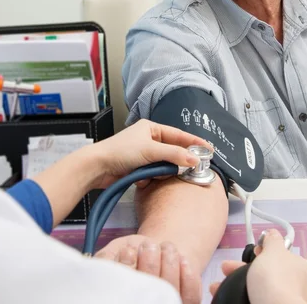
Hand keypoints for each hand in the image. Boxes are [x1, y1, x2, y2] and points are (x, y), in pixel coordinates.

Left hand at [89, 119, 210, 188]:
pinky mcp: (138, 168)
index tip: (209, 150)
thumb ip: (174, 154)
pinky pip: (153, 174)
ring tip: (154, 174)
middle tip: (190, 168)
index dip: (194, 143)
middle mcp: (148, 139)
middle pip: (172, 151)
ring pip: (163, 165)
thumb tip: (194, 160)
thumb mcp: (151, 150)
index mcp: (151, 128)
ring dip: (161, 172)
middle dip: (176, 161)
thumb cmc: (121, 152)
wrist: (97, 167)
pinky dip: (151, 178)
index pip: (178, 134)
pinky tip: (143, 179)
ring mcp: (143, 154)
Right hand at [95, 234, 200, 303]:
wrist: (153, 250)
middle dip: (149, 265)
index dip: (128, 268)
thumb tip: (104, 265)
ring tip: (164, 247)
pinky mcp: (185, 302)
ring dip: (169, 264)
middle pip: (150, 291)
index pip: (125, 291)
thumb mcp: (111, 252)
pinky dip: (189, 276)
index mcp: (123, 296)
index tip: (128, 251)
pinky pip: (191, 295)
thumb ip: (104, 259)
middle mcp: (143, 303)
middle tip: (148, 246)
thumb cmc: (129, 253)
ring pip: (170, 292)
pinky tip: (181, 259)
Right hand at [209, 230, 306, 303]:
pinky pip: (256, 299)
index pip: (284, 257)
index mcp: (303, 269)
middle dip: (245, 269)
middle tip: (226, 268)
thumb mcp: (274, 250)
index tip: (253, 254)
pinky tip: (226, 294)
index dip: (265, 253)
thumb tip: (273, 233)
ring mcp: (287, 300)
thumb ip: (273, 240)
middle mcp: (300, 286)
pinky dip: (241, 296)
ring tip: (217, 286)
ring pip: (260, 288)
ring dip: (238, 283)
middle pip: (269, 273)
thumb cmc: (276, 277)